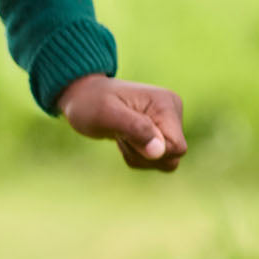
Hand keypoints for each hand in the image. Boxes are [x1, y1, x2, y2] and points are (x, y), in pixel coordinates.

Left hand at [56, 74, 186, 171]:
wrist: (81, 96)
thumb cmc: (90, 102)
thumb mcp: (106, 114)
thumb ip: (135, 129)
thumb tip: (159, 150)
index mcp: (166, 103)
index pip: (177, 147)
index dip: (151, 151)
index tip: (127, 134)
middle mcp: (173, 111)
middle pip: (172, 158)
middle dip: (142, 155)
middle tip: (120, 134)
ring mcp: (167, 123)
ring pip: (163, 161)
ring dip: (137, 156)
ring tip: (120, 134)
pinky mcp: (159, 133)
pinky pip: (155, 160)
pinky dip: (135, 155)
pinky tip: (122, 137)